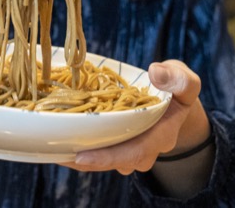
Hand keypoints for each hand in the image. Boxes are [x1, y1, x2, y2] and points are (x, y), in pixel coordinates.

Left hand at [60, 59, 210, 174]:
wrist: (174, 102)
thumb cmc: (176, 88)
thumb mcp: (185, 80)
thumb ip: (178, 77)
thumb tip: (156, 73)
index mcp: (160, 136)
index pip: (133, 153)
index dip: (106, 157)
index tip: (81, 156)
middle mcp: (142, 150)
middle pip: (110, 161)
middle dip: (83, 160)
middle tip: (54, 152)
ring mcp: (127, 149)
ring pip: (99, 158)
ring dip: (75, 155)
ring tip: (48, 148)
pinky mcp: (114, 143)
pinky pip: (94, 150)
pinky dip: (75, 146)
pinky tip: (53, 141)